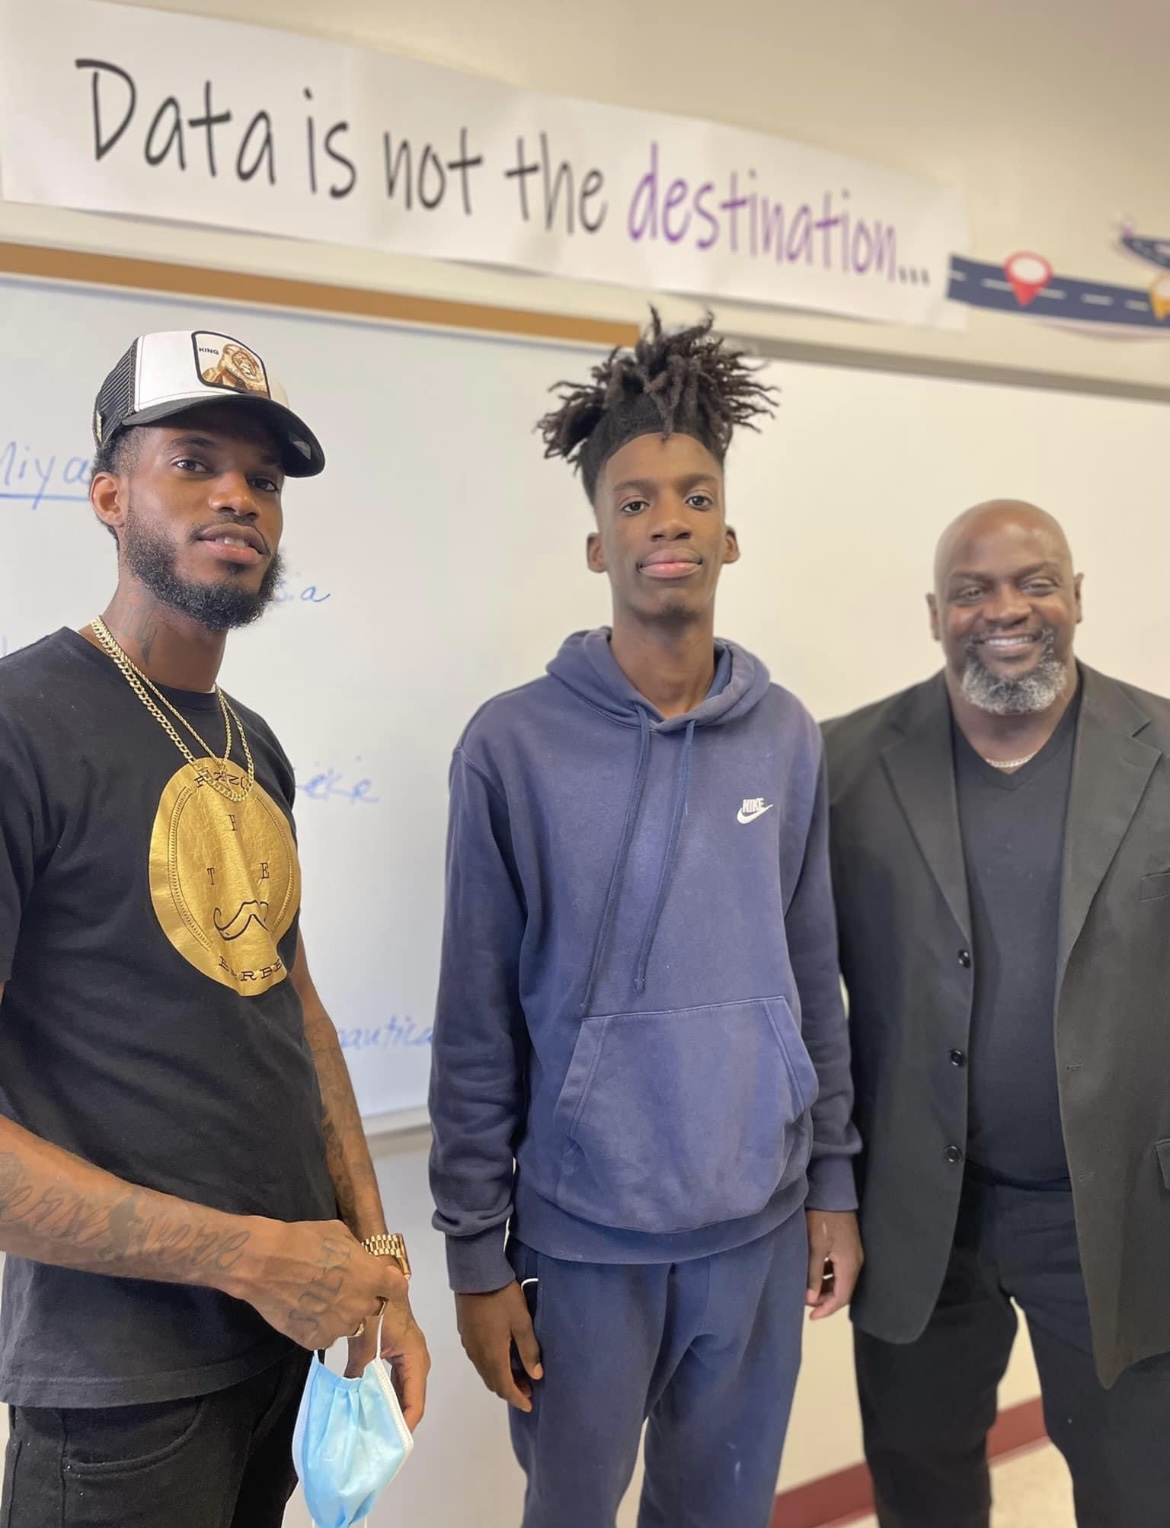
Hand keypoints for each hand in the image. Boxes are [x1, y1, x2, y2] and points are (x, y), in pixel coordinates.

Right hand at [228, 1217, 406, 1352]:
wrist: (266, 1262)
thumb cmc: (305, 1240)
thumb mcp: (341, 1234)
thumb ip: (359, 1255)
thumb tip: (362, 1263)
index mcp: (372, 1278)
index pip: (398, 1288)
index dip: (389, 1283)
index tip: (380, 1280)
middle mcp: (360, 1306)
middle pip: (373, 1307)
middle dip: (362, 1298)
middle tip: (340, 1287)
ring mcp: (338, 1327)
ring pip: (348, 1324)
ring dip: (340, 1315)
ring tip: (317, 1299)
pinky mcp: (315, 1341)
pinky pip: (325, 1335)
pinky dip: (318, 1326)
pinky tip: (303, 1311)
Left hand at [344, 1273, 430, 1431]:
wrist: (380, 1274)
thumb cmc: (378, 1306)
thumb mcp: (366, 1340)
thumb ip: (359, 1371)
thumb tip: (349, 1400)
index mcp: (415, 1357)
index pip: (415, 1400)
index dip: (403, 1424)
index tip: (388, 1444)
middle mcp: (416, 1358)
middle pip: (411, 1398)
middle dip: (396, 1421)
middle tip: (377, 1442)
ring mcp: (407, 1354)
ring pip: (403, 1389)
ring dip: (390, 1407)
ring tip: (372, 1428)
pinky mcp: (397, 1349)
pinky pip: (395, 1378)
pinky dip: (384, 1393)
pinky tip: (368, 1403)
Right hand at [455, 1282, 542, 1411]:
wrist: (476, 1274)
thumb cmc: (503, 1297)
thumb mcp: (522, 1321)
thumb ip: (529, 1349)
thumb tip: (536, 1375)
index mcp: (492, 1356)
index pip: (505, 1388)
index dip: (518, 1399)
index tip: (530, 1405)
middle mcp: (478, 1355)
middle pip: (493, 1382)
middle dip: (511, 1390)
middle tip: (528, 1389)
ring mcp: (469, 1345)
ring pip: (485, 1372)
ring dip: (501, 1378)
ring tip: (519, 1375)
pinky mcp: (466, 1334)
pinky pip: (479, 1360)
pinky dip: (492, 1366)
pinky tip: (502, 1357)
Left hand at [805, 1209, 862, 1319]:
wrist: (832, 1192)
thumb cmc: (822, 1219)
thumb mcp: (815, 1247)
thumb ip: (813, 1274)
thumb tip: (811, 1300)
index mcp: (849, 1265)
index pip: (841, 1297)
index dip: (826, 1309)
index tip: (811, 1317)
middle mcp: (856, 1262)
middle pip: (843, 1291)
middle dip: (826, 1300)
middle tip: (807, 1303)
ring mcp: (853, 1254)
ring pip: (841, 1280)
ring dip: (826, 1288)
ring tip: (808, 1291)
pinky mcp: (848, 1247)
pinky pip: (840, 1270)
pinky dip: (828, 1277)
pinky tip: (815, 1275)